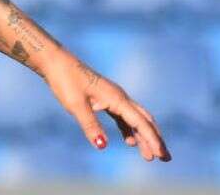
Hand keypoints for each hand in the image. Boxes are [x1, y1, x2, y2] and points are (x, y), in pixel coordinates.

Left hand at [43, 52, 170, 161]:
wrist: (55, 61)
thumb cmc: (65, 80)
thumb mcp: (76, 105)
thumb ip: (90, 125)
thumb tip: (103, 146)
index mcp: (116, 98)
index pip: (140, 122)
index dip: (152, 140)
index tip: (161, 156)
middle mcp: (119, 96)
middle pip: (144, 120)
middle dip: (155, 138)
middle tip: (165, 158)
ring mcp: (112, 96)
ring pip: (135, 118)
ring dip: (143, 136)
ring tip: (149, 156)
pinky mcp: (104, 97)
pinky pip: (123, 115)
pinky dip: (129, 129)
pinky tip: (129, 141)